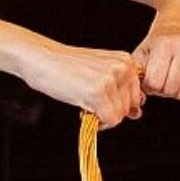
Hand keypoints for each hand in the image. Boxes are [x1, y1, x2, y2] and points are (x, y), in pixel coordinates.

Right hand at [18, 42, 147, 128]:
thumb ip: (120, 89)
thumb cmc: (66, 66)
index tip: (102, 99)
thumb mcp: (100, 72)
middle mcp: (123, 68)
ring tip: (85, 102)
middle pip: (129, 108)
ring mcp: (111, 79)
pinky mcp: (98, 91)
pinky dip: (97, 121)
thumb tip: (136, 113)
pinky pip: (109, 120)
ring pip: (119, 116)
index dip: (117, 104)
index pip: (136, 96)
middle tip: (90, 101)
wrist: (42, 59)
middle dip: (110, 111)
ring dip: (102, 116)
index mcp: (126, 61)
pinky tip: (84, 109)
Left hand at [133, 26, 179, 100]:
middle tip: (163, 80)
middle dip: (163, 90)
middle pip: (170, 89)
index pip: (155, 82)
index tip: (151, 78)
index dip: (150, 86)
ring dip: (176, 93)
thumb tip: (138, 99)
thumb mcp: (141, 55)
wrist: (179, 30)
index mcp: (165, 44)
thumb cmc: (157, 48)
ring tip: (173, 80)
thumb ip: (135, 75)